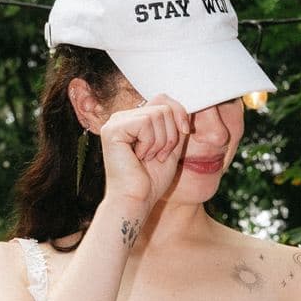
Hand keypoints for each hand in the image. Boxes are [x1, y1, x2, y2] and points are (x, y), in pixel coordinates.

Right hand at [98, 95, 190, 218]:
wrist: (136, 200)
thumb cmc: (151, 180)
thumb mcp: (171, 146)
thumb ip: (176, 125)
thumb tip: (188, 106)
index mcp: (134, 120)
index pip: (163, 100)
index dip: (180, 115)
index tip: (185, 133)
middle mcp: (122, 117)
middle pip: (163, 106)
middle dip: (171, 134)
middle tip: (158, 155)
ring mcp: (115, 122)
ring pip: (157, 114)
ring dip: (161, 141)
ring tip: (149, 157)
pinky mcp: (112, 130)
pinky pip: (146, 122)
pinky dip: (150, 142)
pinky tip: (139, 156)